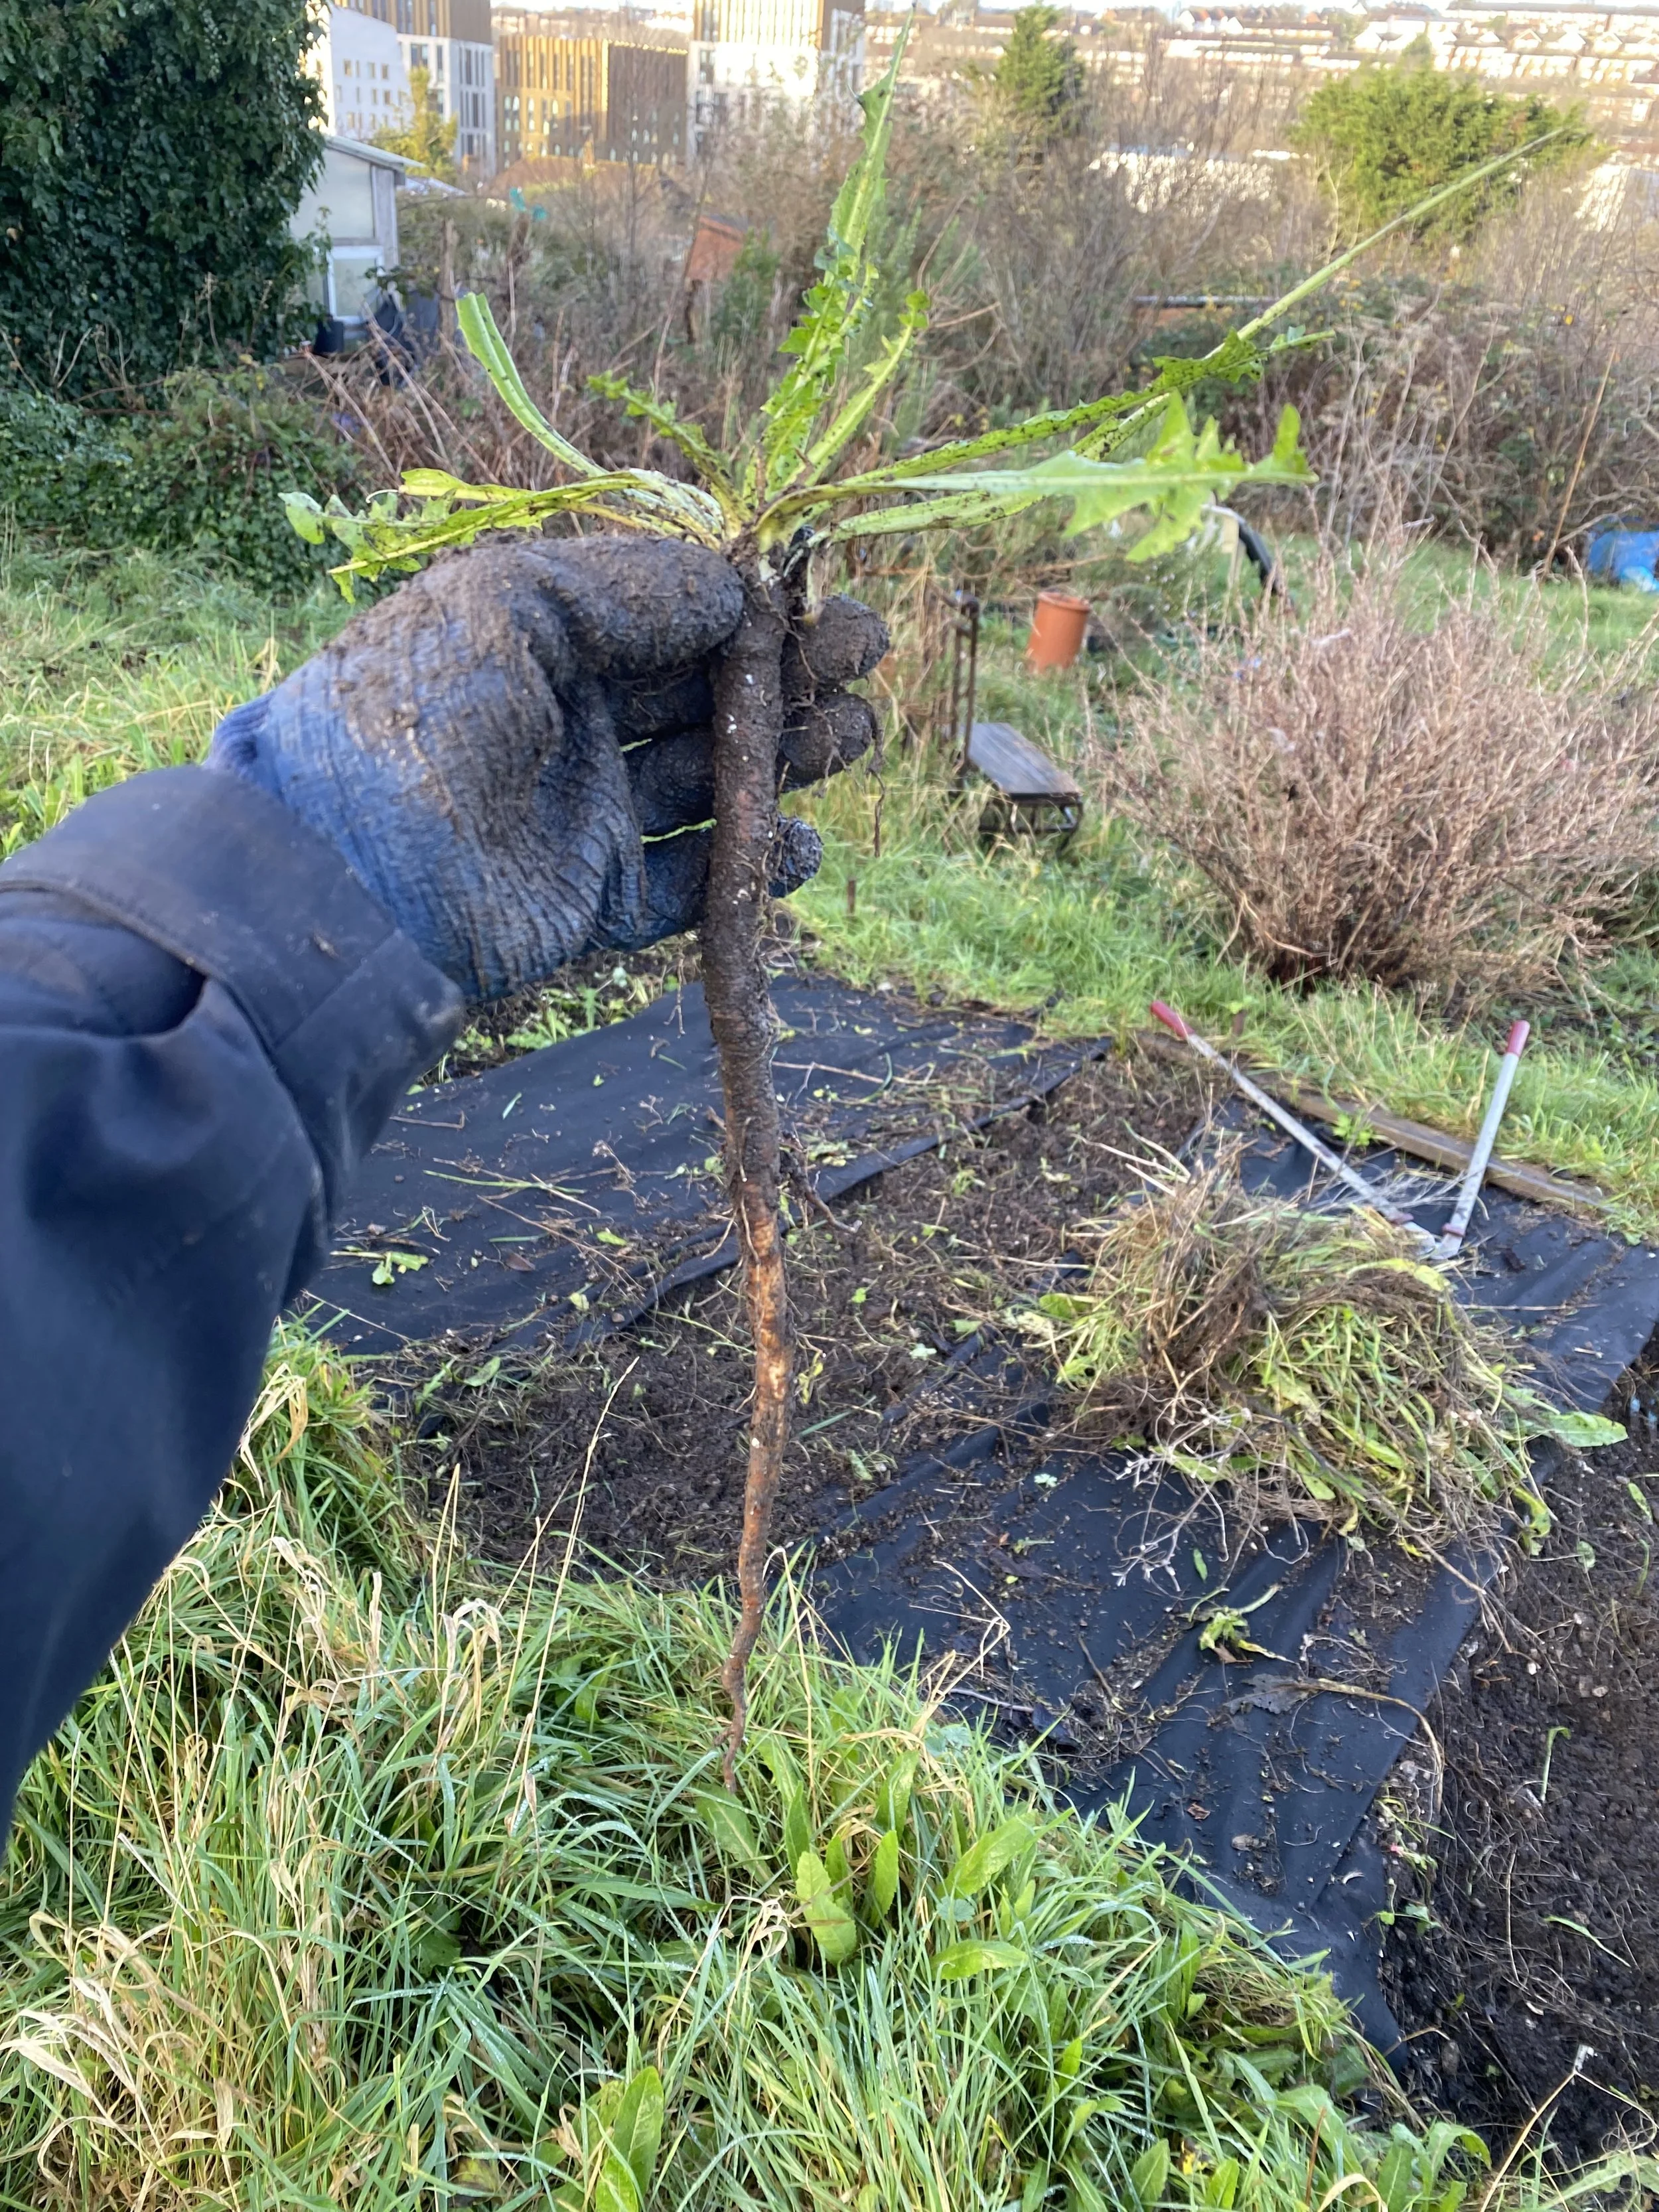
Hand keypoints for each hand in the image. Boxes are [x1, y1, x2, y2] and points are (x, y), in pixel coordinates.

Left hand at [207, 535, 886, 1001]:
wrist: (346, 872)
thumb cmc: (414, 713)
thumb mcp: (511, 606)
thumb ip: (628, 590)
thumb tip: (733, 588)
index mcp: (545, 643)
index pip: (669, 619)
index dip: (754, 612)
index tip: (828, 603)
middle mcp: (572, 725)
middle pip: (704, 698)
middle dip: (792, 679)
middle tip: (870, 662)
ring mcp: (587, 816)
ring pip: (711, 785)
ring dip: (788, 761)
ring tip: (857, 738)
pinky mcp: (595, 901)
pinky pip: (691, 885)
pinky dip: (752, 869)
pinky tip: (804, 845)